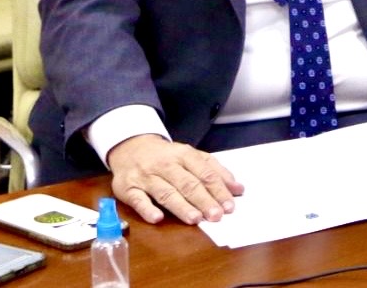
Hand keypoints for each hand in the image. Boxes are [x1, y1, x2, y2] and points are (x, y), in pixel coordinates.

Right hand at [106, 135, 243, 224]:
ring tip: (195, 219)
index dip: (218, 190)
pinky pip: (137, 199)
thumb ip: (216, 172)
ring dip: (181, 206)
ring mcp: (146, 176)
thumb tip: (238, 189)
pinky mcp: (127, 188)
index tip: (230, 206)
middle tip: (216, 216)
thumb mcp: (192, 157)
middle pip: (187, 183)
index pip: (205, 174)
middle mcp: (165, 164)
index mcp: (184, 155)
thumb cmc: (167, 157)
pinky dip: (147, 209)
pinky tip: (157, 218)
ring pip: (165, 192)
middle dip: (203, 200)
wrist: (131, 147)